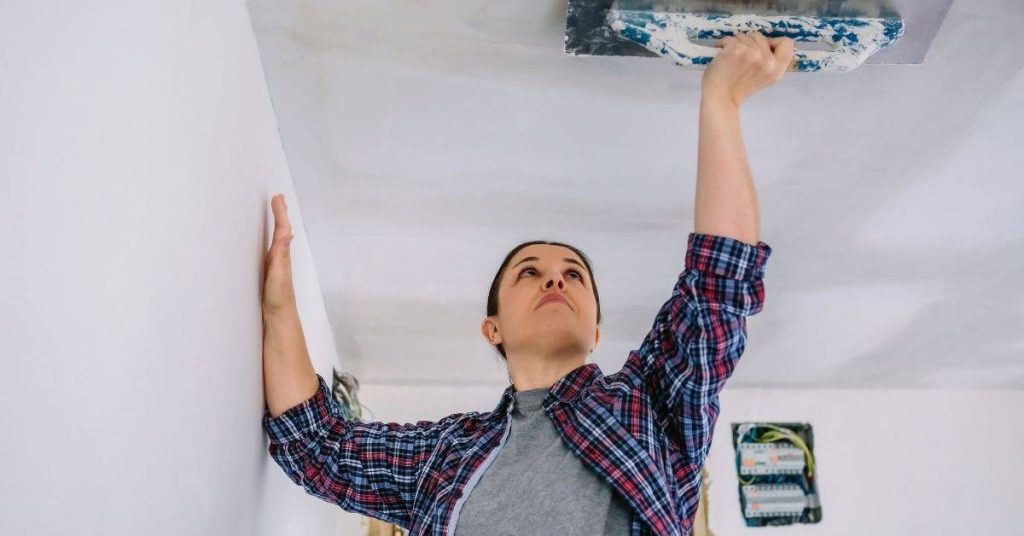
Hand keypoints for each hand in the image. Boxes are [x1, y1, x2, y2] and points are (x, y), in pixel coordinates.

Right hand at [262, 194, 296, 316]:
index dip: (280, 213)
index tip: (278, 197)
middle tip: (279, 199)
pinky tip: (272, 241)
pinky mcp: (270, 271)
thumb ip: (281, 255)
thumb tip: (287, 233)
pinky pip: (272, 248)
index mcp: (281, 255)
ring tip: (277, 212)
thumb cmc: (278, 297)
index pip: (282, 229)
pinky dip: (272, 238)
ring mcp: (276, 264)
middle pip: (281, 231)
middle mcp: (281, 257)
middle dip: (280, 214)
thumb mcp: (278, 274)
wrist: (279, 317)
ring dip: (278, 224)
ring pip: (278, 238)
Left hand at [701, 32, 794, 107]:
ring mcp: (753, 54)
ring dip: (736, 44)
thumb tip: (765, 42)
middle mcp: (768, 61)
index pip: (787, 43)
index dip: (773, 42)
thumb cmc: (738, 88)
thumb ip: (769, 61)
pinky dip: (724, 45)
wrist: (720, 98)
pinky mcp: (737, 50)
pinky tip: (723, 56)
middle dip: (749, 43)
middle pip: (761, 36)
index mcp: (777, 69)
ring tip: (731, 59)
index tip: (761, 49)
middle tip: (741, 59)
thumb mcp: (764, 77)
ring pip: (744, 36)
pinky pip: (730, 38)